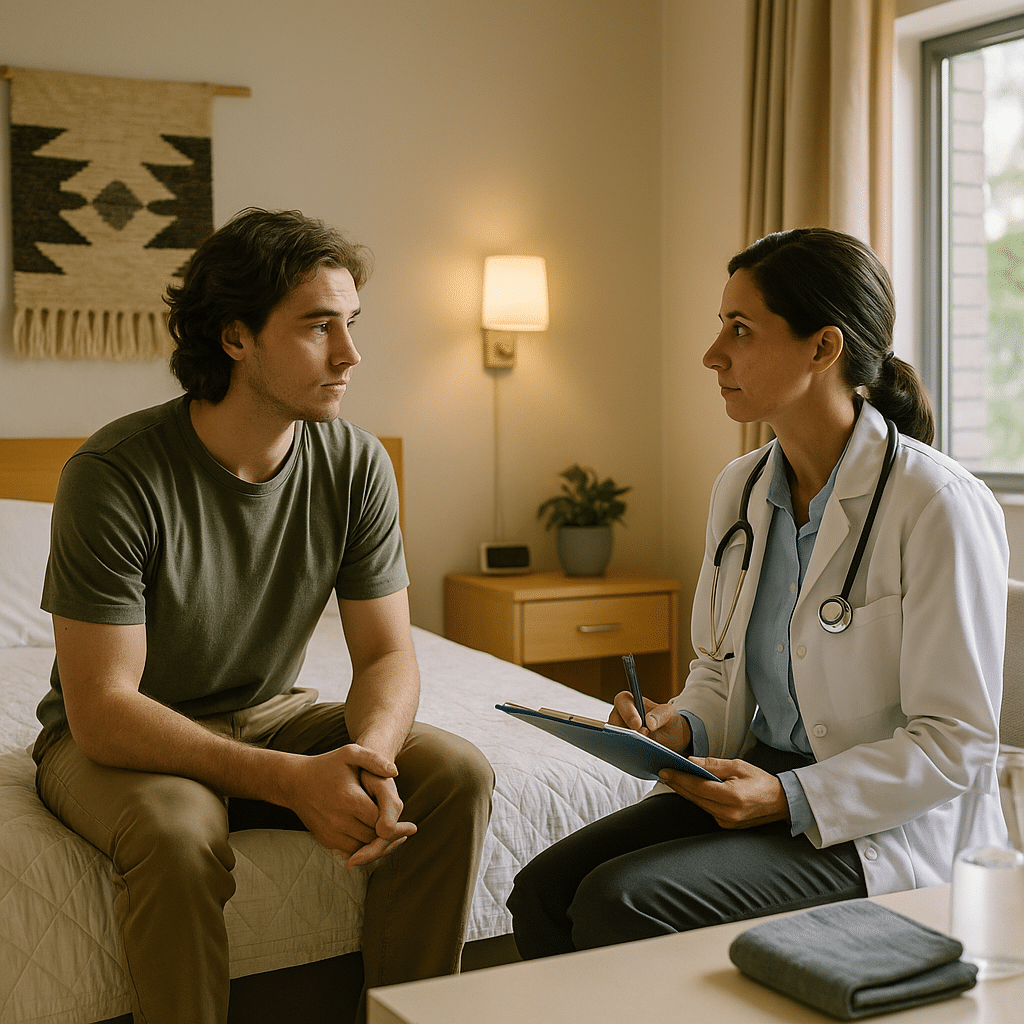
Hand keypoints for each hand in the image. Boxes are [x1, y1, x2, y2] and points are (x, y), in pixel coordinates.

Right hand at [285, 743, 416, 867]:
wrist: (295, 782)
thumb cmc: (327, 765)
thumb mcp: (350, 753)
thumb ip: (374, 759)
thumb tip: (395, 773)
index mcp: (349, 798)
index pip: (381, 820)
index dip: (396, 823)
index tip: (411, 825)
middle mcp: (339, 819)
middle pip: (374, 836)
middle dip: (390, 835)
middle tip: (406, 832)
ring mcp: (331, 832)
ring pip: (364, 846)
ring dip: (379, 843)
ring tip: (395, 835)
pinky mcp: (326, 840)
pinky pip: (351, 849)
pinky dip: (364, 846)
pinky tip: (375, 836)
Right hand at [609, 691, 691, 753]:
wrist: (674, 741)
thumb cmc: (669, 723)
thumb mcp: (670, 715)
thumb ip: (661, 715)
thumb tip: (649, 722)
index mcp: (632, 703)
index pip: (622, 701)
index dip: (627, 712)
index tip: (638, 725)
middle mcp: (622, 717)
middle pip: (613, 722)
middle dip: (623, 732)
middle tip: (639, 741)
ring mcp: (620, 733)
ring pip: (613, 738)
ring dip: (623, 745)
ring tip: (636, 753)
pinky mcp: (622, 747)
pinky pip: (619, 751)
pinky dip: (625, 755)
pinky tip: (636, 760)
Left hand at [658, 756, 788, 828]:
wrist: (781, 802)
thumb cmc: (760, 781)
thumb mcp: (737, 766)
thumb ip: (713, 764)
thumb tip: (691, 762)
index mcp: (731, 797)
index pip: (697, 786)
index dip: (679, 778)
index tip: (664, 770)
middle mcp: (727, 813)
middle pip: (694, 797)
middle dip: (677, 784)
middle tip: (663, 773)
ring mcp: (727, 822)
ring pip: (698, 804)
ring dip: (684, 792)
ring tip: (672, 778)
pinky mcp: (726, 825)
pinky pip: (706, 809)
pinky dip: (696, 798)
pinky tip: (688, 789)